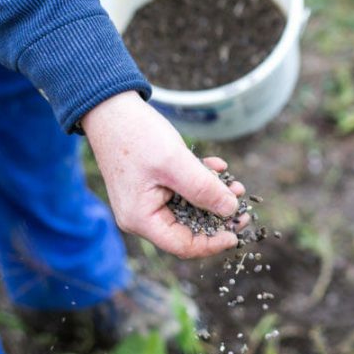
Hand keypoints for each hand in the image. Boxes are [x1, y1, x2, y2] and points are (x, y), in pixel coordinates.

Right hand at [81, 91, 244, 257]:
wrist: (111, 108)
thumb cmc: (136, 135)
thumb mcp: (175, 163)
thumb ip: (203, 189)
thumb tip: (230, 210)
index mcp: (141, 219)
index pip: (183, 245)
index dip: (213, 243)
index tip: (237, 232)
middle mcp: (142, 215)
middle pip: (187, 229)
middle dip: (217, 216)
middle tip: (243, 206)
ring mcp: (147, 200)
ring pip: (189, 208)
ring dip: (213, 196)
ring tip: (235, 184)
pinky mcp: (153, 185)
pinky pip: (182, 191)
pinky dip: (200, 180)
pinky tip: (216, 165)